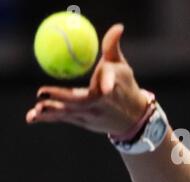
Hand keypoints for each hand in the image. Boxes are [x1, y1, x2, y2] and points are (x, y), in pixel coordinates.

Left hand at [25, 24, 148, 135]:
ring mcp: (91, 116)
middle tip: (43, 93)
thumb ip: (112, 47)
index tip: (105, 89)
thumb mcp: (122, 67)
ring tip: (38, 109)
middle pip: (81, 101)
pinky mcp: (83, 122)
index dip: (107, 83)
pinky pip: (64, 118)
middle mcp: (101, 103)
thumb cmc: (125, 87)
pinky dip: (49, 118)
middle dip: (63, 98)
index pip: (110, 84)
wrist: (133, 118)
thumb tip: (117, 27)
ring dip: (52, 111)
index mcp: (112, 88)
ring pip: (69, 113)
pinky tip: (33, 117)